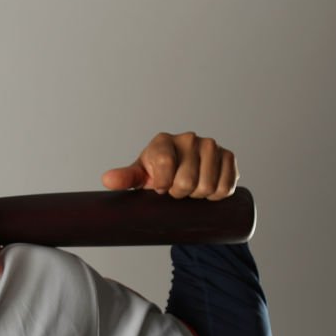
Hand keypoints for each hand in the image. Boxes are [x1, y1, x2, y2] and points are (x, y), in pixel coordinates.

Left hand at [101, 131, 237, 199]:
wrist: (180, 172)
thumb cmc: (156, 174)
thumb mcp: (139, 176)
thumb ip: (124, 178)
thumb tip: (107, 180)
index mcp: (163, 141)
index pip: (165, 167)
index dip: (164, 185)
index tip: (160, 189)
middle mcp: (188, 139)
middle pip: (187, 182)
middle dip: (180, 194)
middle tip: (175, 191)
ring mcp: (211, 146)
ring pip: (207, 186)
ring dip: (198, 196)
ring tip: (190, 189)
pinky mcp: (228, 156)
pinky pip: (226, 186)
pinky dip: (217, 195)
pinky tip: (207, 190)